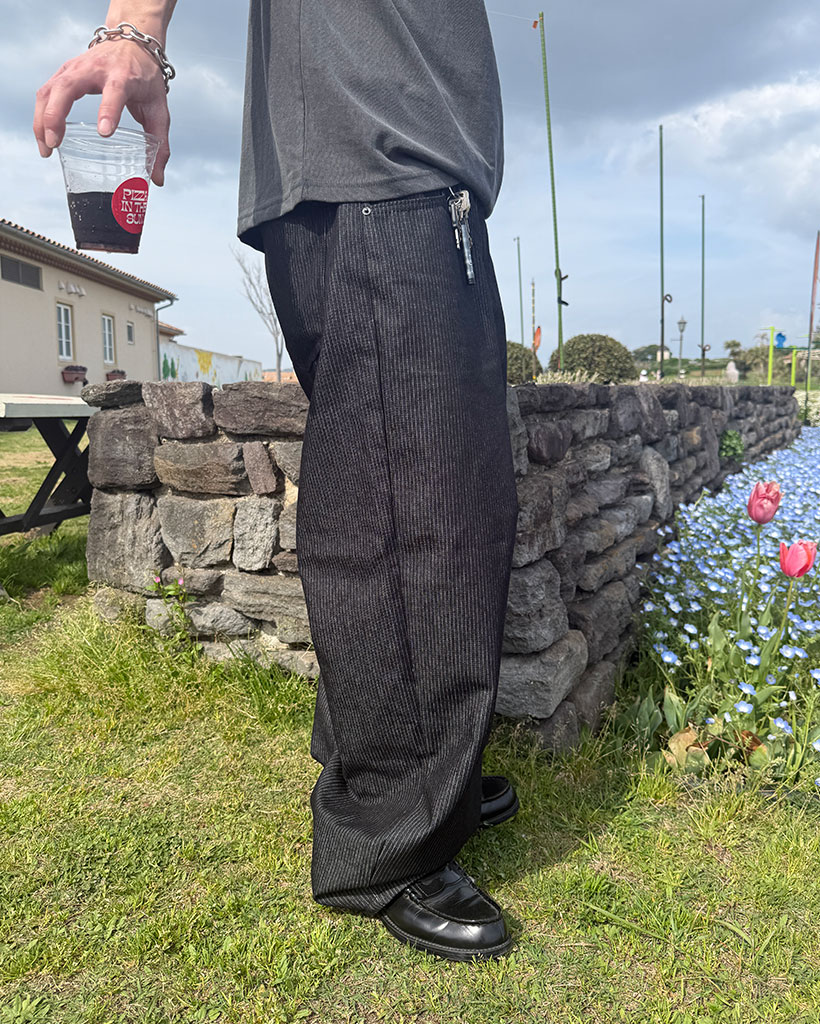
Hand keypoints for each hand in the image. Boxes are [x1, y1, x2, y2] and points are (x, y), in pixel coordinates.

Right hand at [34, 41, 170, 185]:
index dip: (108, 111)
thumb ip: (160, 144)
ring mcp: (75, 68)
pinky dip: (41, 115)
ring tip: (47, 148)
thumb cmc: (145, 78)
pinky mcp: (65, 72)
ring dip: (43, 119)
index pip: (114, 92)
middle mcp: (95, 69)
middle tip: (55, 144)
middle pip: (68, 87)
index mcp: (123, 76)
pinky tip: (45, 137)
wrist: (132, 42)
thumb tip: (157, 179)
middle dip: (56, 115)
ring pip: (51, 90)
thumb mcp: (159, 109)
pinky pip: (47, 93)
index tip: (104, 133)